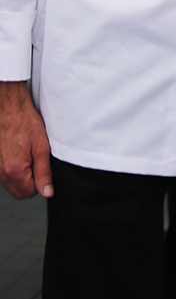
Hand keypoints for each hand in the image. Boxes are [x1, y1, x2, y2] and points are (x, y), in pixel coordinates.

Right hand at [0, 81, 52, 198]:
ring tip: (23, 153)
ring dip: (18, 174)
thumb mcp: (41, 147)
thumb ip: (44, 173)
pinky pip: (2, 174)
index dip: (40, 182)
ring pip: (9, 183)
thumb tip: (47, 192)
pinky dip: (9, 167)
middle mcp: (0, 172)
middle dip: (28, 181)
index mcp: (14, 170)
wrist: (7, 105)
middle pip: (18, 191)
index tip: (41, 166)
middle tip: (34, 160)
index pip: (30, 192)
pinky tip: (14, 152)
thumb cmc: (24, 121)